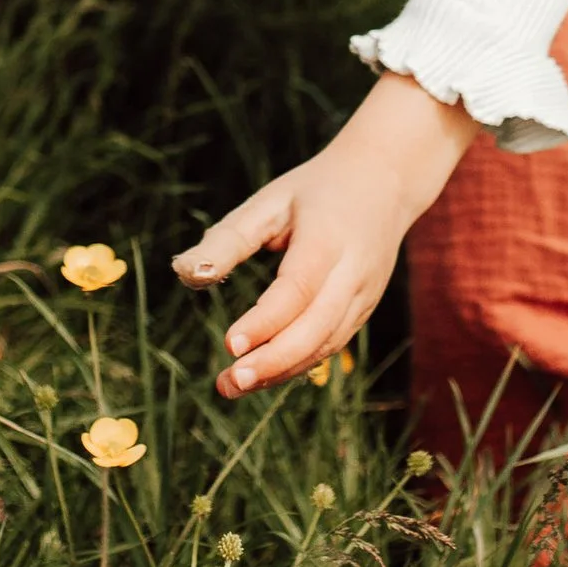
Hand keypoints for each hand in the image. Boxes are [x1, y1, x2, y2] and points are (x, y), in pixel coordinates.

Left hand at [173, 77, 478, 396]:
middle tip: (228, 381)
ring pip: (326, 342)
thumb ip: (228, 239)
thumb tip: (182, 274)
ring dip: (281, 370)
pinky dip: (298, 363)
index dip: (265, 321)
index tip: (229, 344)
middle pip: (317, 326)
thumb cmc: (316, 190)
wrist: (385, 180)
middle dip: (274, 360)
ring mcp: (365, 293)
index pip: (298, 288)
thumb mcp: (270, 202)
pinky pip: (331, 343)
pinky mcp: (364, 308)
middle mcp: (354, 270)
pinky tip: (263, 373)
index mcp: (330, 236)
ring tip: (233, 385)